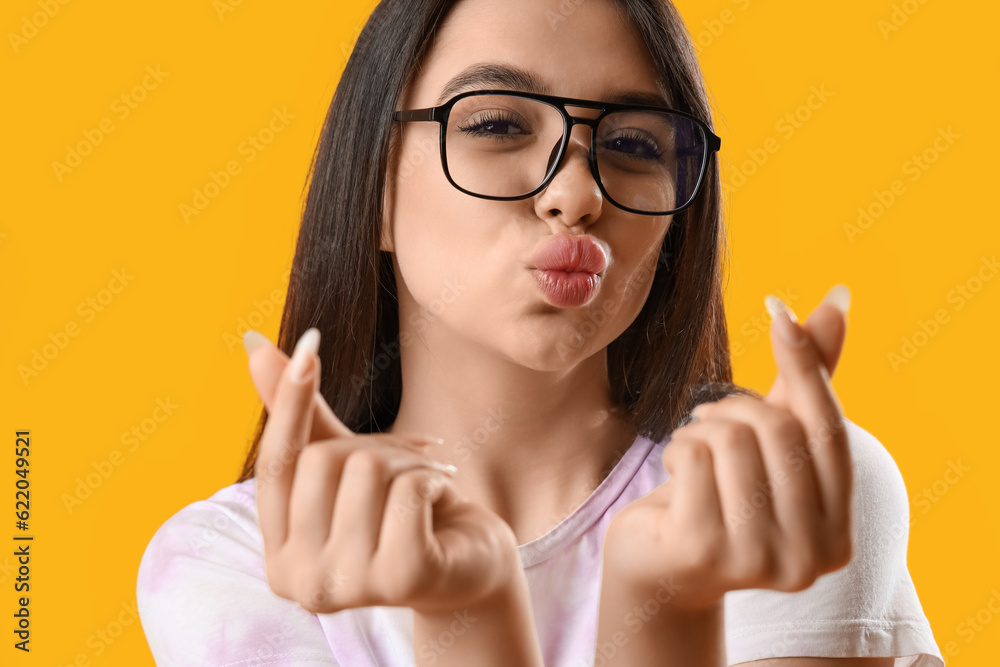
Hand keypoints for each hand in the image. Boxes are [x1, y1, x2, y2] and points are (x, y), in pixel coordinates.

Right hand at [245, 328, 520, 616]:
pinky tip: (442, 504)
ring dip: (410, 464)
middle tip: (409, 465)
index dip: (291, 402)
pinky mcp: (400, 579)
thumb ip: (302, 418)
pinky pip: (409, 489)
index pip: (274, 464)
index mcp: (280, 558)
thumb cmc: (405, 517)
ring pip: (368, 470)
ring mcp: (350, 586)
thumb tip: (253, 344)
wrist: (473, 568)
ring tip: (426, 489)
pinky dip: (434, 480)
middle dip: (375, 446)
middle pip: (323, 461)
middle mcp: (303, 583)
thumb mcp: (350, 467)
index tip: (311, 343)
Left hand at [601, 286, 852, 610]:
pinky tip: (673, 468)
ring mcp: (758, 560)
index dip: (804, 364)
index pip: (828, 429)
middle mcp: (809, 558)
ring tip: (693, 448)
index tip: (777, 309)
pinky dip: (676, 445)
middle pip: (777, 430)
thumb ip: (806, 381)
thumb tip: (838, 299)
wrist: (656, 565)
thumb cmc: (720, 495)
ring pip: (731, 438)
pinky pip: (691, 455)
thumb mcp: (770, 440)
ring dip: (701, 428)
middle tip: (711, 420)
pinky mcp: (703, 551)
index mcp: (837, 533)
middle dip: (735, 408)